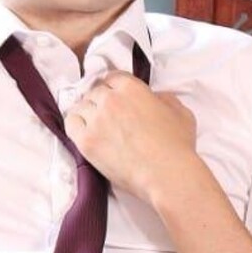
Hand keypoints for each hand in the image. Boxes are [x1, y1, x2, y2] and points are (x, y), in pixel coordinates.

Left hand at [62, 71, 198, 204]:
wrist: (166, 174)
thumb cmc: (177, 145)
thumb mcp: (180, 111)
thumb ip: (164, 98)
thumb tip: (154, 97)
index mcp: (131, 87)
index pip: (112, 78)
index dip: (114, 87)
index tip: (115, 97)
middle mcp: (110, 99)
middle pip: (95, 92)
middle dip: (101, 101)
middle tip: (107, 115)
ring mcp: (96, 120)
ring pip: (81, 106)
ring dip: (88, 113)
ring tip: (96, 125)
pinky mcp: (86, 141)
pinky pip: (71, 124)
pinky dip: (76, 124)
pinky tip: (84, 132)